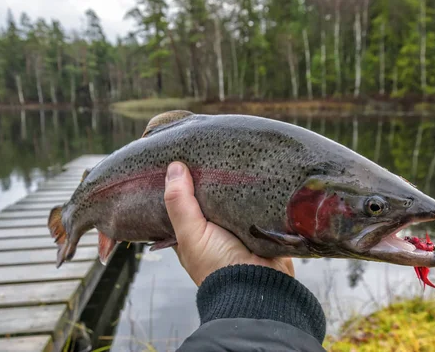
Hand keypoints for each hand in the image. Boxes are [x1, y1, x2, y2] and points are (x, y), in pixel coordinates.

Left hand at [163, 162, 294, 285]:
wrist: (259, 285)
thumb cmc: (218, 266)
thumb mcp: (191, 234)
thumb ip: (180, 203)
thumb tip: (174, 168)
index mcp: (192, 233)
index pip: (181, 203)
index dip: (179, 183)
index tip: (179, 158)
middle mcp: (213, 229)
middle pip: (208, 196)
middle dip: (209, 177)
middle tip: (208, 149)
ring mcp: (238, 226)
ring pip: (232, 196)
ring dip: (234, 182)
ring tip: (231, 152)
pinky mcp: (261, 224)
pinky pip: (256, 200)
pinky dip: (255, 189)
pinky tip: (253, 169)